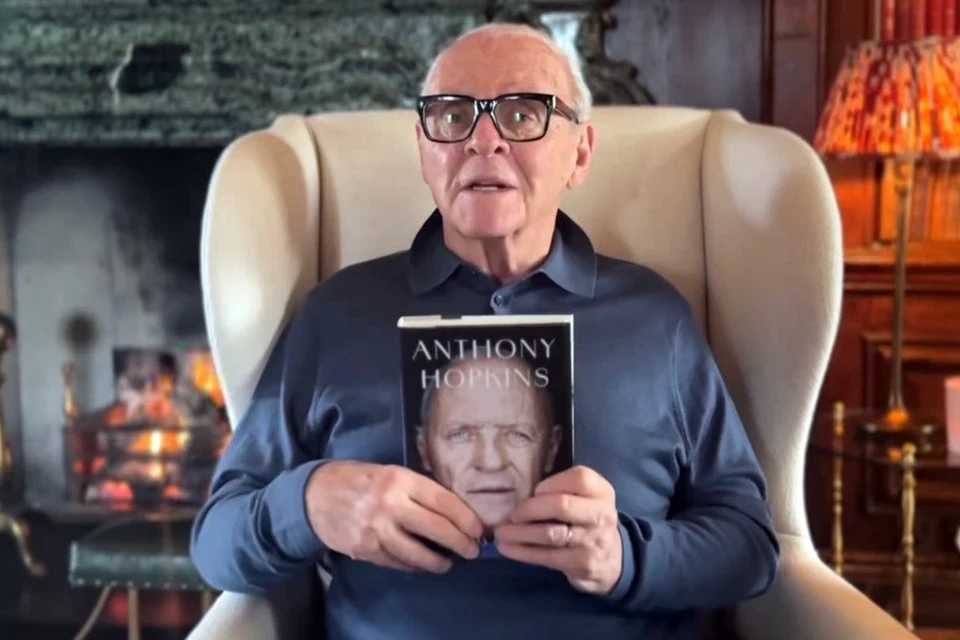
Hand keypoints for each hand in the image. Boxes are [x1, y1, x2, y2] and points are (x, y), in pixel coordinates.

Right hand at [305, 461, 482, 572]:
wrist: (315, 495)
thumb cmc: (359, 480)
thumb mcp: (390, 472)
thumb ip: (417, 489)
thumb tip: (452, 510)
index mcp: (400, 479)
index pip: (443, 501)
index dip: (465, 518)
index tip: (478, 529)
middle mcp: (391, 504)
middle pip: (436, 528)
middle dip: (460, 542)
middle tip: (472, 551)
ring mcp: (377, 530)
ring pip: (418, 553)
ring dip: (438, 562)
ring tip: (448, 564)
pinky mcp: (366, 550)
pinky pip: (398, 562)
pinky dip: (413, 566)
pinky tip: (422, 565)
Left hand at [494, 465, 622, 595]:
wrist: (613, 560)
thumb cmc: (587, 521)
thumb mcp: (586, 500)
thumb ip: (563, 491)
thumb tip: (521, 492)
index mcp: (601, 492)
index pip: (579, 478)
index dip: (550, 484)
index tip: (533, 491)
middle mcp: (602, 514)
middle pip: (562, 505)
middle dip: (530, 509)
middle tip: (510, 514)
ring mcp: (593, 541)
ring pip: (551, 534)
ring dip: (520, 533)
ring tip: (500, 533)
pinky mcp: (583, 564)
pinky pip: (548, 556)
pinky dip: (523, 552)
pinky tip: (507, 548)